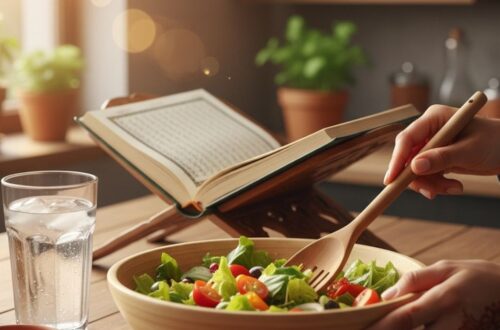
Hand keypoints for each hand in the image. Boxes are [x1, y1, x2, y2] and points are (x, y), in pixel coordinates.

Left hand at [367, 260, 499, 329]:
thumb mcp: (447, 268)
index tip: (362, 328)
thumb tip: (386, 295)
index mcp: (444, 300)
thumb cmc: (477, 278)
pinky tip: (406, 326)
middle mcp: (451, 324)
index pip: (406, 318)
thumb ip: (415, 280)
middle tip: (369, 327)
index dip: (381, 326)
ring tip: (382, 325)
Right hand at [384, 105, 499, 198]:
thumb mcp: (469, 151)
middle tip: (432, 192)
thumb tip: (414, 167)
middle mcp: (428, 130)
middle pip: (407, 157)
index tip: (391, 179)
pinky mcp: (435, 158)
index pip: (407, 139)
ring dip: (431, 184)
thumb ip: (442, 158)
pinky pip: (426, 175)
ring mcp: (431, 145)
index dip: (397, 159)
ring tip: (454, 188)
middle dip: (419, 177)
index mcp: (434, 118)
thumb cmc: (495, 142)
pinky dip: (437, 185)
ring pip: (415, 170)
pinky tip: (455, 186)